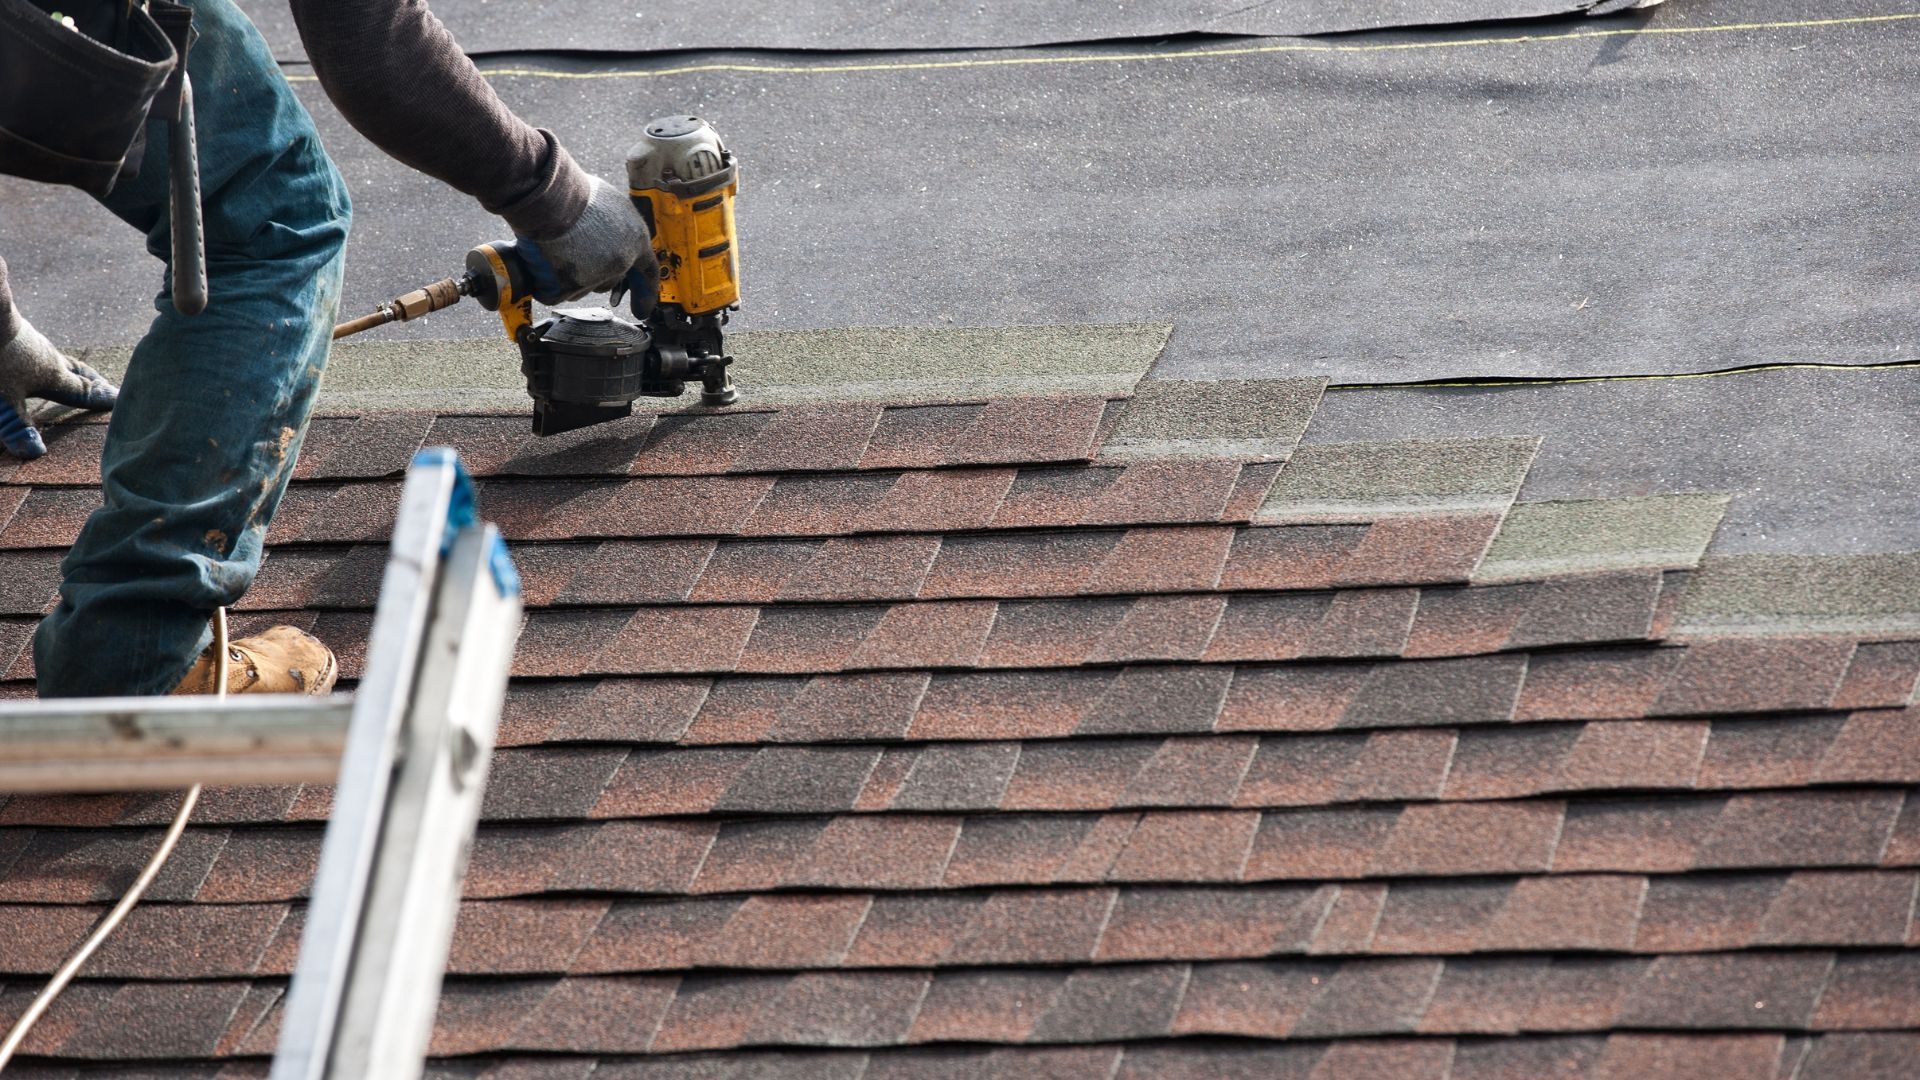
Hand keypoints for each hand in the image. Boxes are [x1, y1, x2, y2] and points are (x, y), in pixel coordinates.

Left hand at [0, 316, 117, 459]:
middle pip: (78, 370)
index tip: (119, 401)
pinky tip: (33, 354)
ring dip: (70, 367)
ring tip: (72, 373)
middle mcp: (50, 358)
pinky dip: (45, 356)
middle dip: (93, 380)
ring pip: (59, 358)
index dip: (100, 399)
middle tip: (106, 386)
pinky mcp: (15, 330)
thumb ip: (18, 426)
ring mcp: (33, 341)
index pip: (83, 391)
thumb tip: (36, 453)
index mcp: (53, 376)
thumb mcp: (4, 399)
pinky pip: (37, 347)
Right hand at [515, 176, 660, 313]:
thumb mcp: (612, 203)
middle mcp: (620, 262)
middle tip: (575, 250)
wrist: (551, 198)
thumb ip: (619, 225)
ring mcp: (596, 275)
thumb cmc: (577, 193)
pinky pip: (557, 293)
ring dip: (570, 275)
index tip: (643, 309)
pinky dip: (548, 282)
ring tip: (559, 246)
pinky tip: (545, 261)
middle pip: (609, 280)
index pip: (648, 272)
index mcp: (635, 240)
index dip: (646, 292)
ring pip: (583, 288)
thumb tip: (614, 232)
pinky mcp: (571, 284)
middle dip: (595, 272)